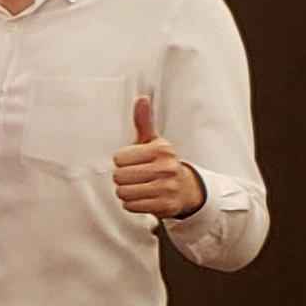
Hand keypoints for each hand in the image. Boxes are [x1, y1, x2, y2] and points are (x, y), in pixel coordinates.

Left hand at [112, 95, 204, 218]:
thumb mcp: (153, 141)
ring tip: (139, 187)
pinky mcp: (165, 206)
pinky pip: (131, 206)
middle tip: (136, 176)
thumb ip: (144, 121)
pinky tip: (144, 197)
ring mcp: (167, 188)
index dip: (122, 161)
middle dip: (123, 178)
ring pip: (123, 193)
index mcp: (162, 149)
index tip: (135, 161)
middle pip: (119, 176)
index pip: (119, 158)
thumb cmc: (162, 163)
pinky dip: (132, 204)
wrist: (186, 189)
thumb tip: (142, 98)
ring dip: (126, 192)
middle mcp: (166, 168)